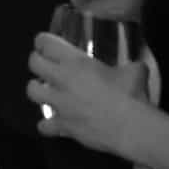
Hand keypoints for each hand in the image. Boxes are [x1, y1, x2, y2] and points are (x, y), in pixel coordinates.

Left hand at [26, 31, 154, 155]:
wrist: (131, 127)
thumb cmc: (132, 94)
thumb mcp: (135, 71)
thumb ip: (130, 65)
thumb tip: (137, 65)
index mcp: (76, 62)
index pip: (46, 43)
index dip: (43, 41)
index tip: (46, 43)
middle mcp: (62, 80)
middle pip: (33, 63)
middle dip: (37, 62)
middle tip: (46, 66)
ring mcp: (60, 104)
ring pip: (31, 92)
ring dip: (37, 90)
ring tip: (47, 92)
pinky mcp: (62, 126)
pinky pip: (43, 125)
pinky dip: (47, 125)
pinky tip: (55, 123)